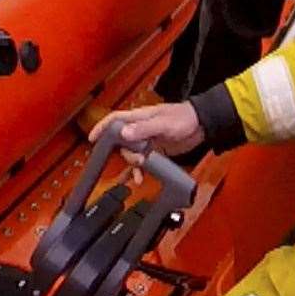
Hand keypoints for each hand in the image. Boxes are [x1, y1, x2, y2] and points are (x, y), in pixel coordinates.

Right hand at [88, 103, 204, 161]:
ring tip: (141, 170)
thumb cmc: (183, 118)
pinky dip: (140, 170)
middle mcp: (140, 128)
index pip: (114, 120)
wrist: (202, 125)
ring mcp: (147, 139)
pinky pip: (142, 160)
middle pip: (121, 141)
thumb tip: (124, 133)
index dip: (101, 128)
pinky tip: (140, 178)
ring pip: (131, 152)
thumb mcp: (163, 123)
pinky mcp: (155, 149)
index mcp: (139, 117)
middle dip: (125, 153)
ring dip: (133, 163)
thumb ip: (144, 128)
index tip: (92, 138)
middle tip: (135, 160)